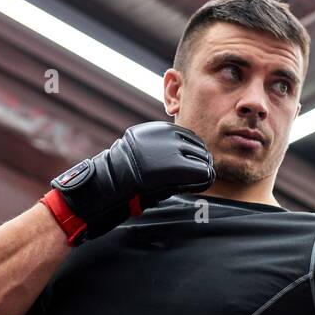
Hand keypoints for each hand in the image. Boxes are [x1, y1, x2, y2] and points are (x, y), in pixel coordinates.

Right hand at [43, 121, 214, 244]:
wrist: (110, 184)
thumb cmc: (126, 177)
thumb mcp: (145, 155)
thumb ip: (164, 152)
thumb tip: (190, 157)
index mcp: (158, 130)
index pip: (189, 137)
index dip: (194, 153)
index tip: (196, 166)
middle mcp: (166, 135)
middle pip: (198, 147)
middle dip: (202, 162)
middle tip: (203, 176)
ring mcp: (171, 149)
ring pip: (202, 159)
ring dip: (204, 171)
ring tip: (202, 181)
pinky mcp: (176, 165)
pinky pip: (201, 172)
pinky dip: (205, 180)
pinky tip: (202, 185)